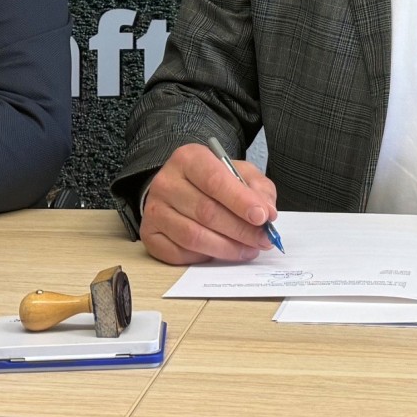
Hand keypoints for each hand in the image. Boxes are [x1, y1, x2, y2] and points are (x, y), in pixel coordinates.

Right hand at [139, 143, 278, 264]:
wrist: (178, 189)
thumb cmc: (212, 181)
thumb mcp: (238, 173)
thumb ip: (257, 189)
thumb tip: (267, 213)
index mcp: (188, 159)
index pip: (214, 181)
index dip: (241, 201)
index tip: (263, 217)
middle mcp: (166, 182)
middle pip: (206, 212)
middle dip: (240, 230)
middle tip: (263, 240)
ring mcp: (154, 210)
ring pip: (193, 236)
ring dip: (227, 248)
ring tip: (248, 249)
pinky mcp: (149, 235)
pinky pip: (179, 253)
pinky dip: (205, 257)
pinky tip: (221, 252)